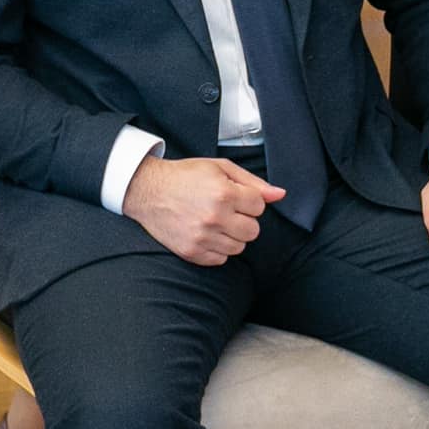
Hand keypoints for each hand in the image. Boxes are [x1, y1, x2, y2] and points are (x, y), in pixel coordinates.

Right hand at [122, 154, 285, 266]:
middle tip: (226, 210)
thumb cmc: (185, 176)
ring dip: (231, 236)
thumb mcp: (220, 168)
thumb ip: (253, 182)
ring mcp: (202, 237)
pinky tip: (205, 233)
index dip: (248, 200)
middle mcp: (214, 217)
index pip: (259, 207)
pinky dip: (217, 249)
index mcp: (224, 193)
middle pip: (253, 231)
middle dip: (243, 219)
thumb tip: (280, 194)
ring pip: (239, 247)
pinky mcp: (191, 252)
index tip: (234, 196)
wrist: (148, 190)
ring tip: (215, 221)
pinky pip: (220, 259)